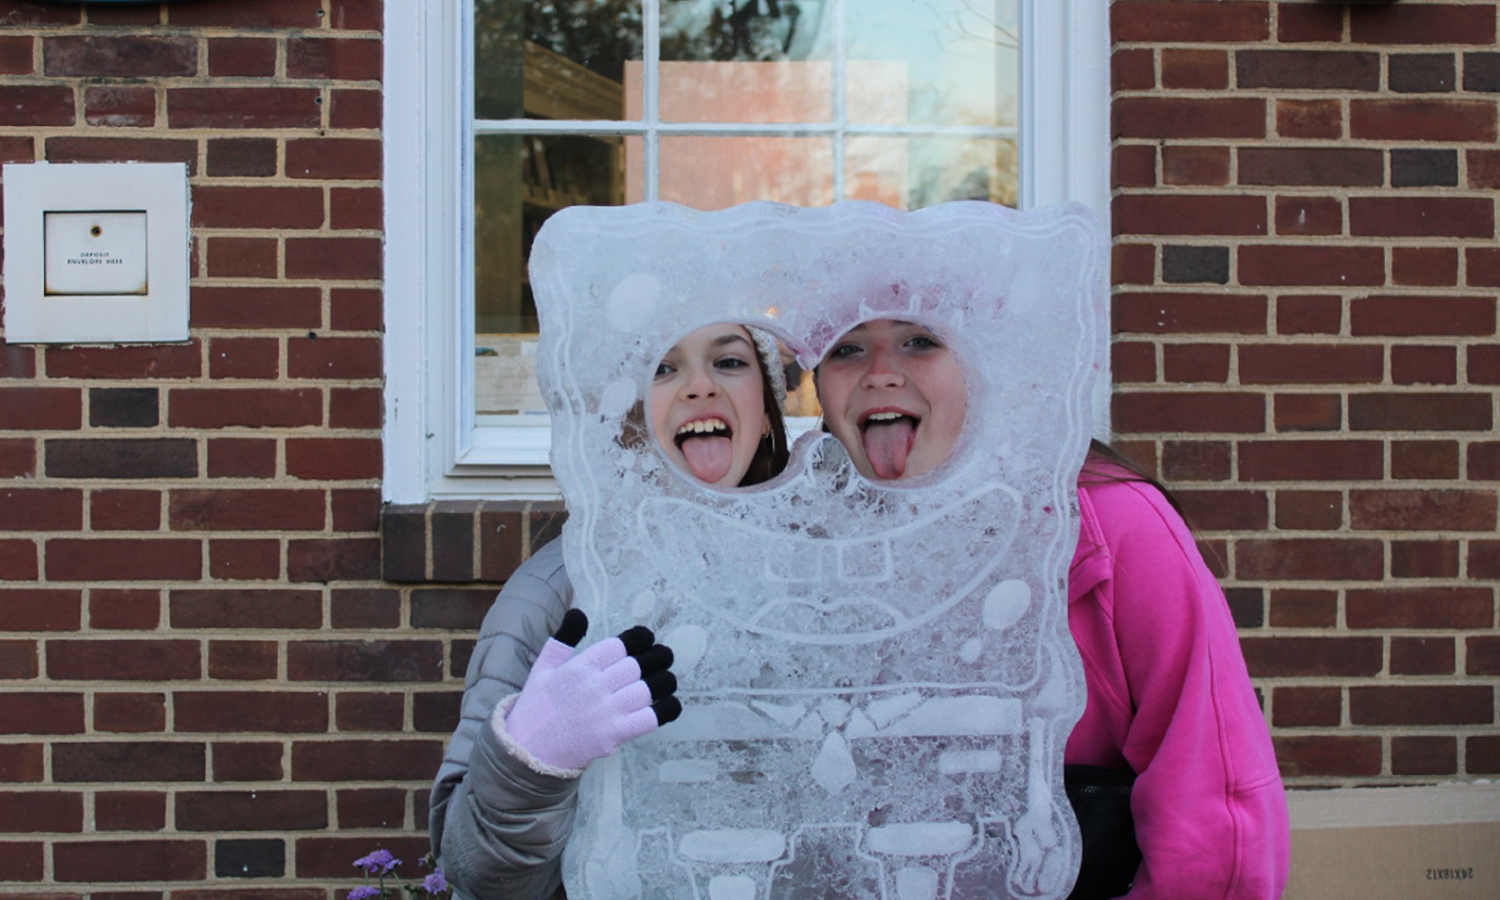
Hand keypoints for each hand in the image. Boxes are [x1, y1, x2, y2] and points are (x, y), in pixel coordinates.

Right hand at [501, 609, 680, 770]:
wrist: (528, 751)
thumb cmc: (537, 707)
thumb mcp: (543, 668)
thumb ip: (563, 639)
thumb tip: (579, 613)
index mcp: (579, 667)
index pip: (619, 645)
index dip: (640, 638)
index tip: (647, 639)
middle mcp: (595, 686)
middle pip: (639, 665)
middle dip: (658, 657)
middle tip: (664, 656)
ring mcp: (606, 711)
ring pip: (649, 689)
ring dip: (665, 681)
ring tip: (667, 678)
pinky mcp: (614, 735)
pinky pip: (650, 719)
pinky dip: (666, 710)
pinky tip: (670, 704)